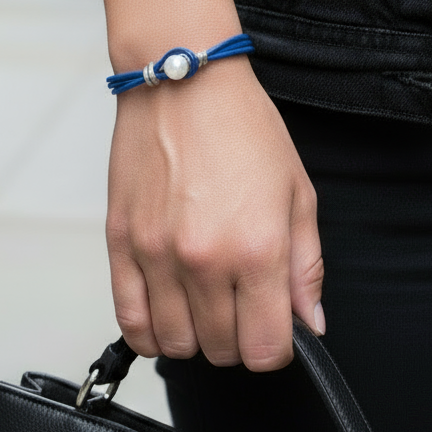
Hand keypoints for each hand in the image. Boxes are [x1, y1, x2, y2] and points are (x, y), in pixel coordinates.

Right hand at [105, 55, 323, 370]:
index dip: (274, 347)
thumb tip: (310, 322)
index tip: (272, 327)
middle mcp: (205, 259)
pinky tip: (164, 313)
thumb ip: (306, 267)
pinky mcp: (121, 242)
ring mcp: (157, 254)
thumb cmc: (242, 127)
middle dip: (237, 338)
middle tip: (239, 304)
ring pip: (174, 343)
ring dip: (193, 337)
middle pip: (221, 350)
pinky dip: (148, 331)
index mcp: (257, 249)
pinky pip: (129, 319)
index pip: (264, 349)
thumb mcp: (297, 193)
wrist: (183, 81)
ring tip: (201, 305)